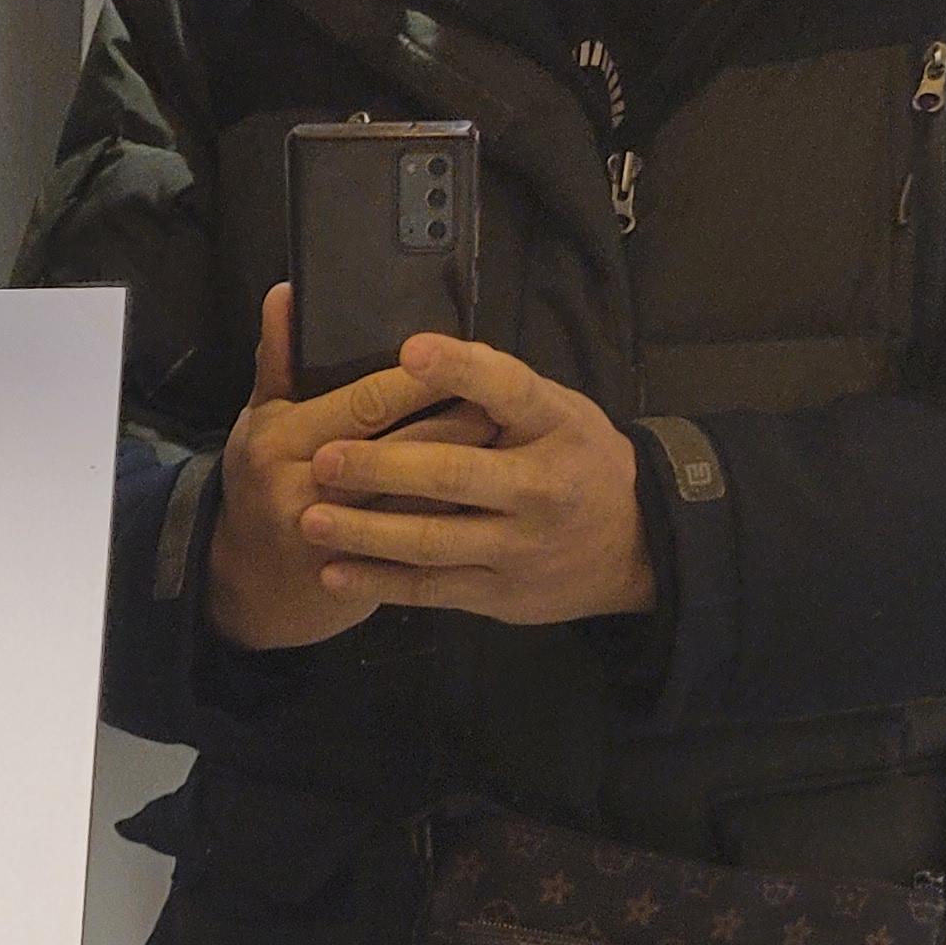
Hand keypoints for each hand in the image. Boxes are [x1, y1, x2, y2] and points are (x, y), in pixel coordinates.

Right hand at [208, 286, 487, 652]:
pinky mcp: (358, 578)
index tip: (468, 360)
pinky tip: (486, 501)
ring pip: (419, 499)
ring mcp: (332, 539)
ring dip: (469, 473)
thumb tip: (286, 294)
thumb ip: (279, 360)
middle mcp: (303, 488)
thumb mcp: (259, 420)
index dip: (424, 380)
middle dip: (461, 423)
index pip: (369, 399)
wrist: (251, 587)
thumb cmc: (260, 488)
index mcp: (281, 439)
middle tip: (506, 404)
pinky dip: (456, 519)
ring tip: (508, 447)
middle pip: (405, 448)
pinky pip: (419, 545)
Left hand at [302, 332, 656, 625]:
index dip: (460, 369)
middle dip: (384, 465)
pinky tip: (333, 572)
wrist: (633, 545)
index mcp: (556, 425)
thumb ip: (501, 392)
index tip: (409, 351)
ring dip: (366, 531)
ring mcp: (518, 546)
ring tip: (312, 518)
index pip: (508, 389)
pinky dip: (378, 583)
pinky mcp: (497, 593)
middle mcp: (539, 487)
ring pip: (432, 540)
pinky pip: (429, 588)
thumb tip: (418, 355)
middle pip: (453, 475)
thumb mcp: (559, 412)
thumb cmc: (576, 460)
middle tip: (325, 457)